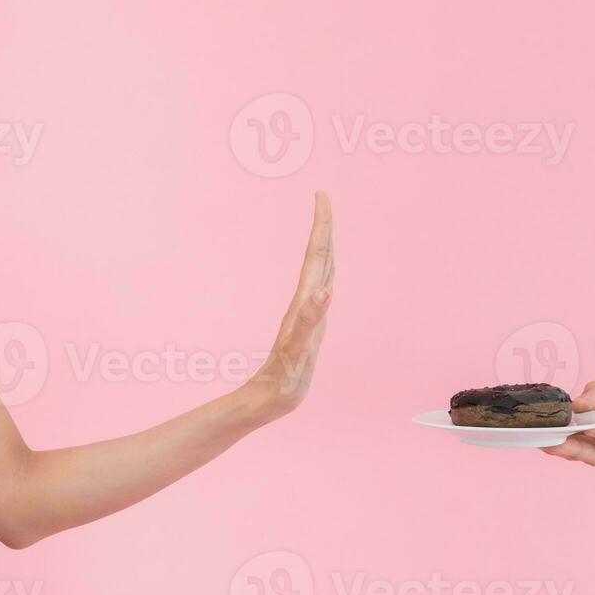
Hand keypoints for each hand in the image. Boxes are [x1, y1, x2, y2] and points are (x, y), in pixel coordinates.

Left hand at [246, 191, 334, 421]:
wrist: (267, 399)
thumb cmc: (282, 379)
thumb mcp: (296, 352)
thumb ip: (309, 321)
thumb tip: (323, 291)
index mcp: (305, 302)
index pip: (317, 255)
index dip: (322, 225)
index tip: (322, 195)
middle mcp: (306, 303)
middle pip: (318, 257)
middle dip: (324, 227)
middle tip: (324, 198)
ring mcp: (307, 313)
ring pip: (319, 271)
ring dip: (325, 247)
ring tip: (327, 227)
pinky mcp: (309, 326)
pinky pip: (321, 292)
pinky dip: (326, 275)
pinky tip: (327, 276)